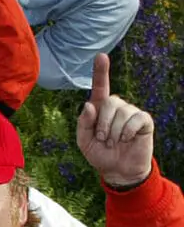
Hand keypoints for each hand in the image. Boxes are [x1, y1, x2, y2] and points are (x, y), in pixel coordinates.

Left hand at [77, 52, 155, 187]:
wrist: (118, 170)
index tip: (101, 56)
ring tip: (114, 142)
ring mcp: (131, 112)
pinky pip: (135, 119)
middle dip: (102, 125)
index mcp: (99, 109)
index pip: (100, 87)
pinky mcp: (144, 120)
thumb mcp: (84, 141)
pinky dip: (127, 132)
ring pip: (121, 113)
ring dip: (113, 132)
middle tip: (102, 139)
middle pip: (108, 102)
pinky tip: (127, 139)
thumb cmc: (100, 154)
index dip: (101, 72)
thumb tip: (89, 105)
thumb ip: (83, 124)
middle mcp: (116, 106)